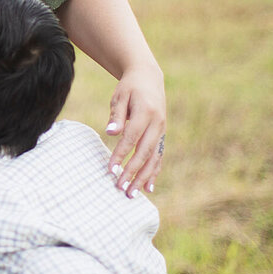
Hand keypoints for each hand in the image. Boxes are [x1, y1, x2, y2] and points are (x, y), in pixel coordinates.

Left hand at [104, 64, 165, 196]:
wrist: (148, 79)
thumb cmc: (129, 88)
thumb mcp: (119, 96)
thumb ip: (116, 115)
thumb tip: (110, 132)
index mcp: (146, 112)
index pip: (132, 138)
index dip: (121, 154)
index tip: (111, 169)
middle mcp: (157, 123)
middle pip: (145, 152)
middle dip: (133, 172)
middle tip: (121, 188)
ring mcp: (162, 130)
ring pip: (154, 158)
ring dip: (144, 177)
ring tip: (133, 194)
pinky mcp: (162, 135)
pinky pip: (159, 156)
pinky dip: (154, 172)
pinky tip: (148, 187)